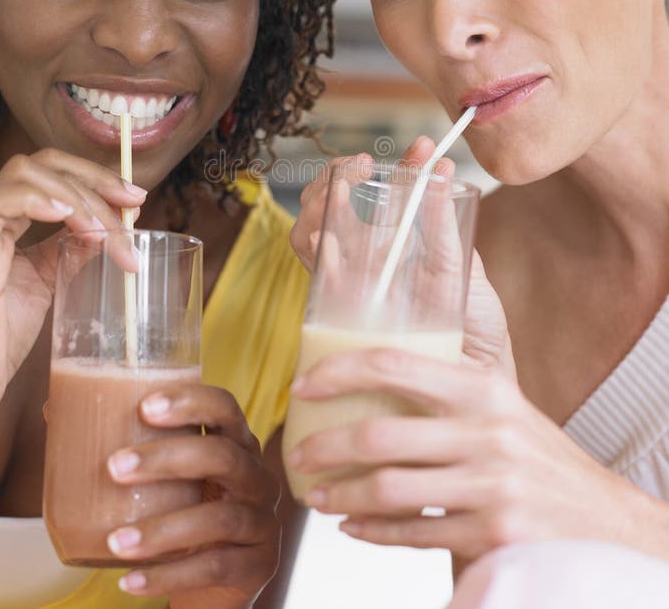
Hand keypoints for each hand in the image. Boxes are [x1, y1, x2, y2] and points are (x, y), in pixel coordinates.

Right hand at [0, 148, 144, 407]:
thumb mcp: (45, 283)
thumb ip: (69, 251)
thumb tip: (109, 229)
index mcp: (7, 219)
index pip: (52, 172)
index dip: (96, 177)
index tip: (136, 199)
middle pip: (45, 162)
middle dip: (96, 178)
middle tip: (134, 202)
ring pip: (29, 172)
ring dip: (79, 197)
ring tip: (104, 231)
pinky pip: (3, 198)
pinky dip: (40, 198)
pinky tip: (67, 216)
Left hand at [107, 383, 280, 606]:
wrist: (223, 577)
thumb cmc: (188, 509)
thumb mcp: (170, 478)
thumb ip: (129, 445)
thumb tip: (55, 408)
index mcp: (237, 443)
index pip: (225, 408)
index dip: (191, 402)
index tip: (145, 406)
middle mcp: (257, 477)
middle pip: (222, 457)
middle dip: (166, 459)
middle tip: (114, 468)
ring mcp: (262, 522)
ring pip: (219, 519)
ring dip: (162, 530)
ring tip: (114, 542)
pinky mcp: (257, 565)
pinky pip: (214, 567)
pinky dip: (169, 576)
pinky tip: (130, 581)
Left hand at [286, 349, 663, 561]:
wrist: (605, 519)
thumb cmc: (540, 458)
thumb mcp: (503, 407)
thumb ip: (449, 389)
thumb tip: (374, 373)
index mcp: (484, 388)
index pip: (394, 365)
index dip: (338, 372)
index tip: (303, 386)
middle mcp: (488, 432)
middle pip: (380, 434)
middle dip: (324, 447)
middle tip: (297, 454)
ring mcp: (492, 487)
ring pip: (388, 490)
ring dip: (339, 494)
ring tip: (316, 494)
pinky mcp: (494, 537)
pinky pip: (414, 534)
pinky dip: (372, 532)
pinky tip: (352, 526)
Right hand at [290, 137, 514, 377]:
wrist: (480, 374)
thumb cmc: (474, 322)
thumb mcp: (461, 261)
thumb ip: (444, 220)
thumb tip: (438, 168)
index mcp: (384, 244)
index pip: (353, 196)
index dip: (359, 169)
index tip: (387, 155)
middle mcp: (359, 264)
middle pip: (320, 212)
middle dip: (328, 181)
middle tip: (359, 166)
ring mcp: (349, 290)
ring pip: (308, 240)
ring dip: (316, 210)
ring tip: (337, 194)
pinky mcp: (347, 320)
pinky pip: (320, 285)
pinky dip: (319, 259)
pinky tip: (328, 241)